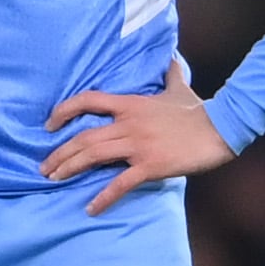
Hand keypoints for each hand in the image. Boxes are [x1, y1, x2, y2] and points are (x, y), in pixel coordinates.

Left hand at [40, 58, 234, 213]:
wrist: (220, 128)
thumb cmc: (198, 110)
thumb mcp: (179, 87)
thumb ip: (170, 73)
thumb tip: (172, 56)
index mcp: (130, 104)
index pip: (88, 100)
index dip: (63, 111)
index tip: (49, 125)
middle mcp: (128, 124)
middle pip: (83, 137)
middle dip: (59, 153)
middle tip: (44, 167)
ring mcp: (138, 145)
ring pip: (94, 156)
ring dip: (69, 168)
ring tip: (54, 180)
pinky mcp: (150, 166)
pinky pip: (120, 183)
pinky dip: (103, 197)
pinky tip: (90, 208)